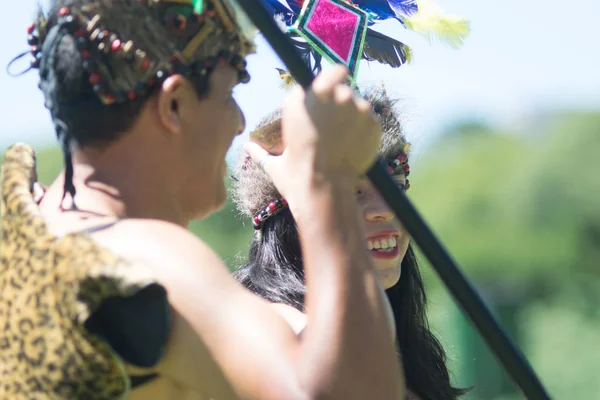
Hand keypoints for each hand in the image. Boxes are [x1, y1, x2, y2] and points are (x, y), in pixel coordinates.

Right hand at [245, 66, 380, 198]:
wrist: (325, 190)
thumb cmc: (296, 175)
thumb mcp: (274, 163)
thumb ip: (261, 151)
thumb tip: (247, 147)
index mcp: (301, 98)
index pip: (324, 77)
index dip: (327, 85)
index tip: (327, 96)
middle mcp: (329, 94)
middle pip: (340, 89)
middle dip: (338, 105)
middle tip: (333, 130)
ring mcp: (354, 105)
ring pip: (357, 104)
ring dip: (352, 117)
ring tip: (343, 142)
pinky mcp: (371, 120)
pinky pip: (370, 120)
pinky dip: (365, 130)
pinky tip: (355, 147)